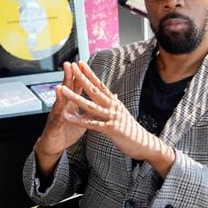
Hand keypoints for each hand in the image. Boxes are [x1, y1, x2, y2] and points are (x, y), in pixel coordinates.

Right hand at [34, 62, 86, 176]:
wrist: (54, 146)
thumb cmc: (68, 131)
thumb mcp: (83, 119)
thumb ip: (91, 109)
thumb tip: (105, 101)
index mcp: (71, 104)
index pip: (76, 88)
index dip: (79, 76)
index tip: (82, 64)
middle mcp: (62, 107)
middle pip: (66, 90)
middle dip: (68, 78)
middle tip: (69, 65)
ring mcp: (57, 116)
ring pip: (59, 103)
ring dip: (60, 94)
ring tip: (61, 85)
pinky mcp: (54, 126)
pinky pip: (56, 120)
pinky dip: (57, 114)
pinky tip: (58, 110)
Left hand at [61, 62, 174, 177]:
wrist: (144, 144)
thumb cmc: (131, 130)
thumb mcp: (122, 114)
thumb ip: (115, 104)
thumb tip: (113, 95)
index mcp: (114, 102)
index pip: (100, 85)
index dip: (90, 74)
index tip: (81, 63)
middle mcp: (113, 106)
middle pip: (95, 90)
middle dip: (82, 78)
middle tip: (72, 67)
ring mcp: (112, 117)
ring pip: (90, 106)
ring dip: (75, 97)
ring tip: (63, 89)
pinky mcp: (111, 129)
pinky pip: (91, 124)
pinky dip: (78, 120)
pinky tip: (67, 116)